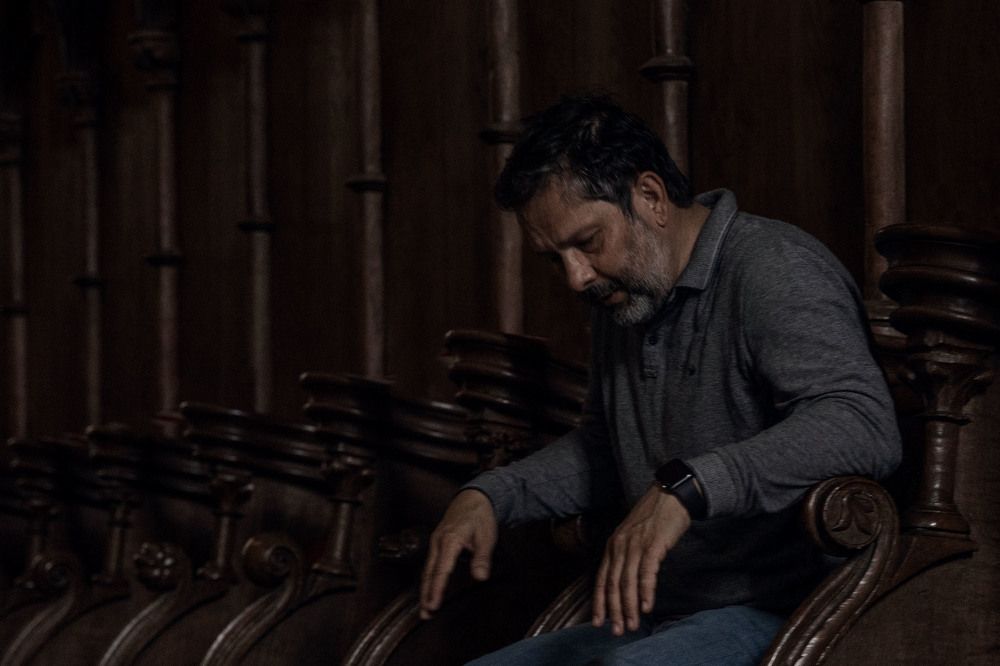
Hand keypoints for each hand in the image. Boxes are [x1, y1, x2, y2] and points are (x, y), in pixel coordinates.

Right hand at [419, 489, 497, 618]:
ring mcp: (435, 542)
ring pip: (427, 569)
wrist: (473, 498)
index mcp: (450, 540)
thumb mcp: (486, 536)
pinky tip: (429, 589)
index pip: (441, 570)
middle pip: (429, 572)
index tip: (433, 604)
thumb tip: (480, 577)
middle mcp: (438, 542)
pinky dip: (428, 578)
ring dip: (425, 588)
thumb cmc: (480, 516)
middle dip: (426, 594)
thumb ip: (482, 557)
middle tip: (425, 614)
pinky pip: (429, 563)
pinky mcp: (437, 542)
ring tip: (425, 607)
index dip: (437, 589)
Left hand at [592, 485, 690, 634]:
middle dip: (614, 611)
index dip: (599, 602)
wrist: (671, 495)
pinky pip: (646, 572)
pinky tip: (646, 606)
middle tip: (617, 631)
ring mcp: (635, 545)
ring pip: (627, 582)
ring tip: (632, 625)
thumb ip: (626, 556)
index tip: (597, 622)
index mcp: (613, 545)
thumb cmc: (654, 518)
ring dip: (629, 607)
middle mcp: (620, 546)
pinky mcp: (653, 545)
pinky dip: (645, 591)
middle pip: (613, 585)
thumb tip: (624, 583)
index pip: (601, 579)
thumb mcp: (632, 536)